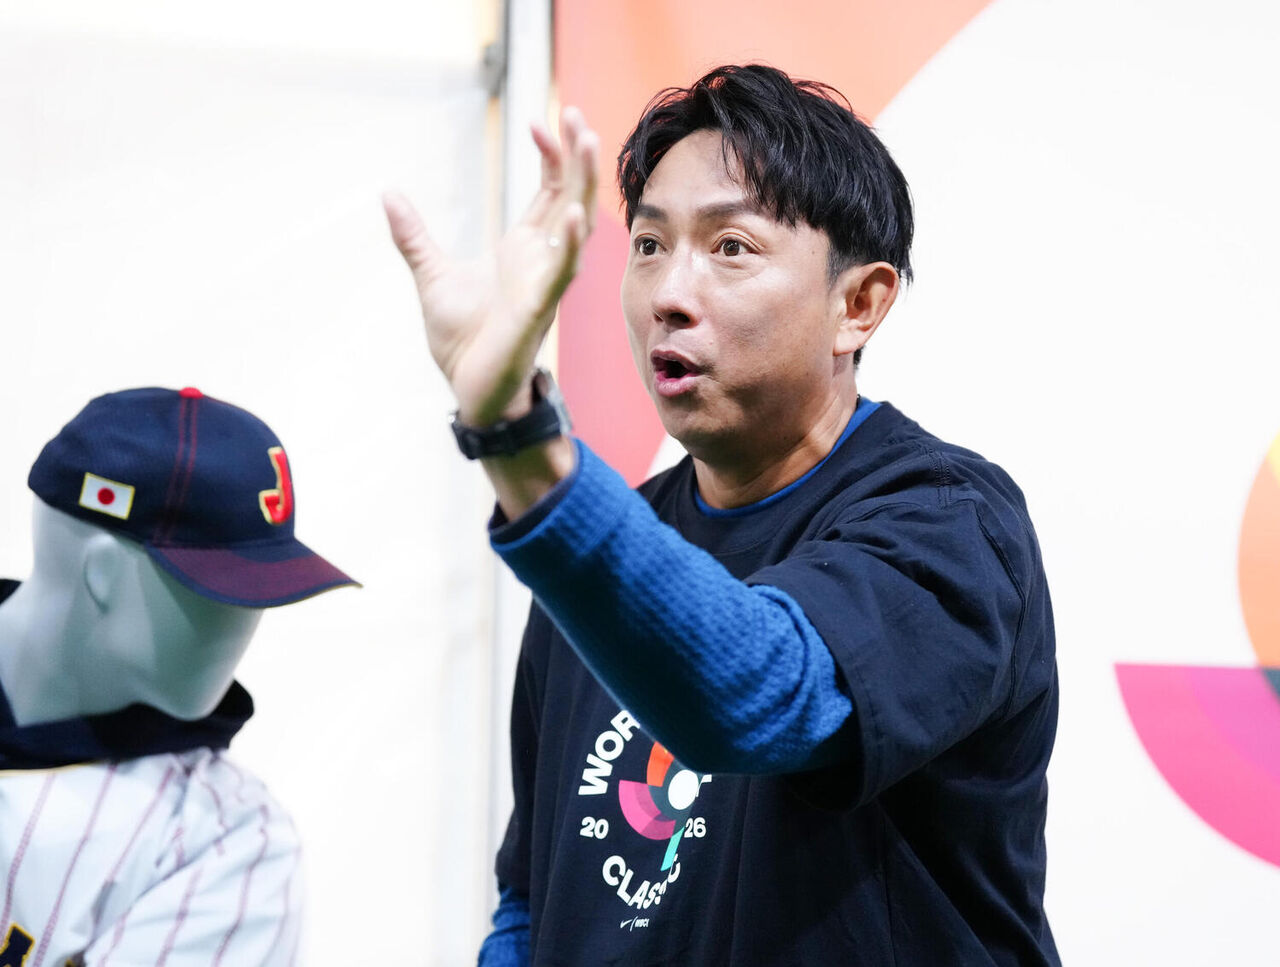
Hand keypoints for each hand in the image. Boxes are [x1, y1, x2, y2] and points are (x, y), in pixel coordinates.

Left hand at [384, 107, 597, 424]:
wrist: (468, 387)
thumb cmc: (462, 340)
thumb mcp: (431, 275)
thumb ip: (414, 236)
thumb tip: (388, 194)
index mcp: (524, 250)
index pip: (550, 190)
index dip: (551, 155)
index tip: (538, 121)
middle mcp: (543, 261)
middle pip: (571, 197)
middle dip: (577, 156)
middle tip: (576, 112)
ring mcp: (544, 283)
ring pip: (576, 226)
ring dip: (582, 184)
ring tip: (584, 142)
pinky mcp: (537, 309)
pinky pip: (562, 271)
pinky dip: (571, 242)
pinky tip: (575, 211)